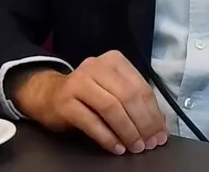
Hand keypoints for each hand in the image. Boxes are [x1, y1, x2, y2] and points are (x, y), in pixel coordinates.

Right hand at [10, 50, 167, 154]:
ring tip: (135, 147)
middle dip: (143, 124)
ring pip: (111, 108)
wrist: (48, 94)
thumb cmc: (87, 93)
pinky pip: (91, 122)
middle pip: (128, 97)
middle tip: (149, 144)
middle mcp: (96, 66)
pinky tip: (117, 148)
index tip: (160, 135)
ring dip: (127, 131)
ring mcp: (79, 82)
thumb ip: (134, 100)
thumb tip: (158, 125)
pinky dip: (107, 137)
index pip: (141, 88)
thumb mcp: (112, 89)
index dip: (153, 114)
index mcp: (114, 61)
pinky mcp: (65, 101)